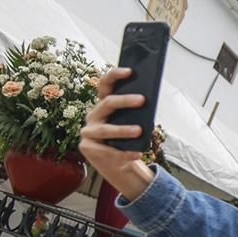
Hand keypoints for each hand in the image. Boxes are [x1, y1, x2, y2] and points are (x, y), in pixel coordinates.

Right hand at [79, 67, 153, 199]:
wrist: (116, 165)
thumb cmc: (126, 140)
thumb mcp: (131, 125)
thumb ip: (135, 114)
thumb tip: (149, 103)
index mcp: (103, 105)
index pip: (105, 84)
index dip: (114, 75)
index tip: (130, 71)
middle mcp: (93, 115)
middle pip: (107, 103)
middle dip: (125, 100)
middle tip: (142, 100)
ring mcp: (88, 132)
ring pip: (106, 129)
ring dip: (123, 130)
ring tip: (139, 131)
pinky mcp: (88, 148)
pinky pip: (108, 151)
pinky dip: (125, 153)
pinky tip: (138, 153)